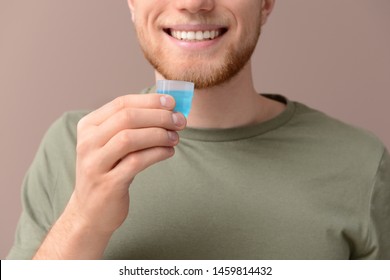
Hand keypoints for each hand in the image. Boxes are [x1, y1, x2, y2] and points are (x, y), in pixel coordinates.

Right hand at [69, 93, 185, 233]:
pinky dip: (157, 153)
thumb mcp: (111, 145)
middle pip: (127, 118)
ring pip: (129, 138)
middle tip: (180, 121)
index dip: (149, 101)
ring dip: (159, 134)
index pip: (121, 103)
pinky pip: (136, 162)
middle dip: (158, 116)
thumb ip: (131, 127)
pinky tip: (169, 152)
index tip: (172, 103)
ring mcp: (95, 164)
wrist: (90, 212)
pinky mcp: (107, 184)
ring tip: (175, 137)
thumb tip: (167, 110)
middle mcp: (87, 142)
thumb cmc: (108, 172)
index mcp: (88, 127)